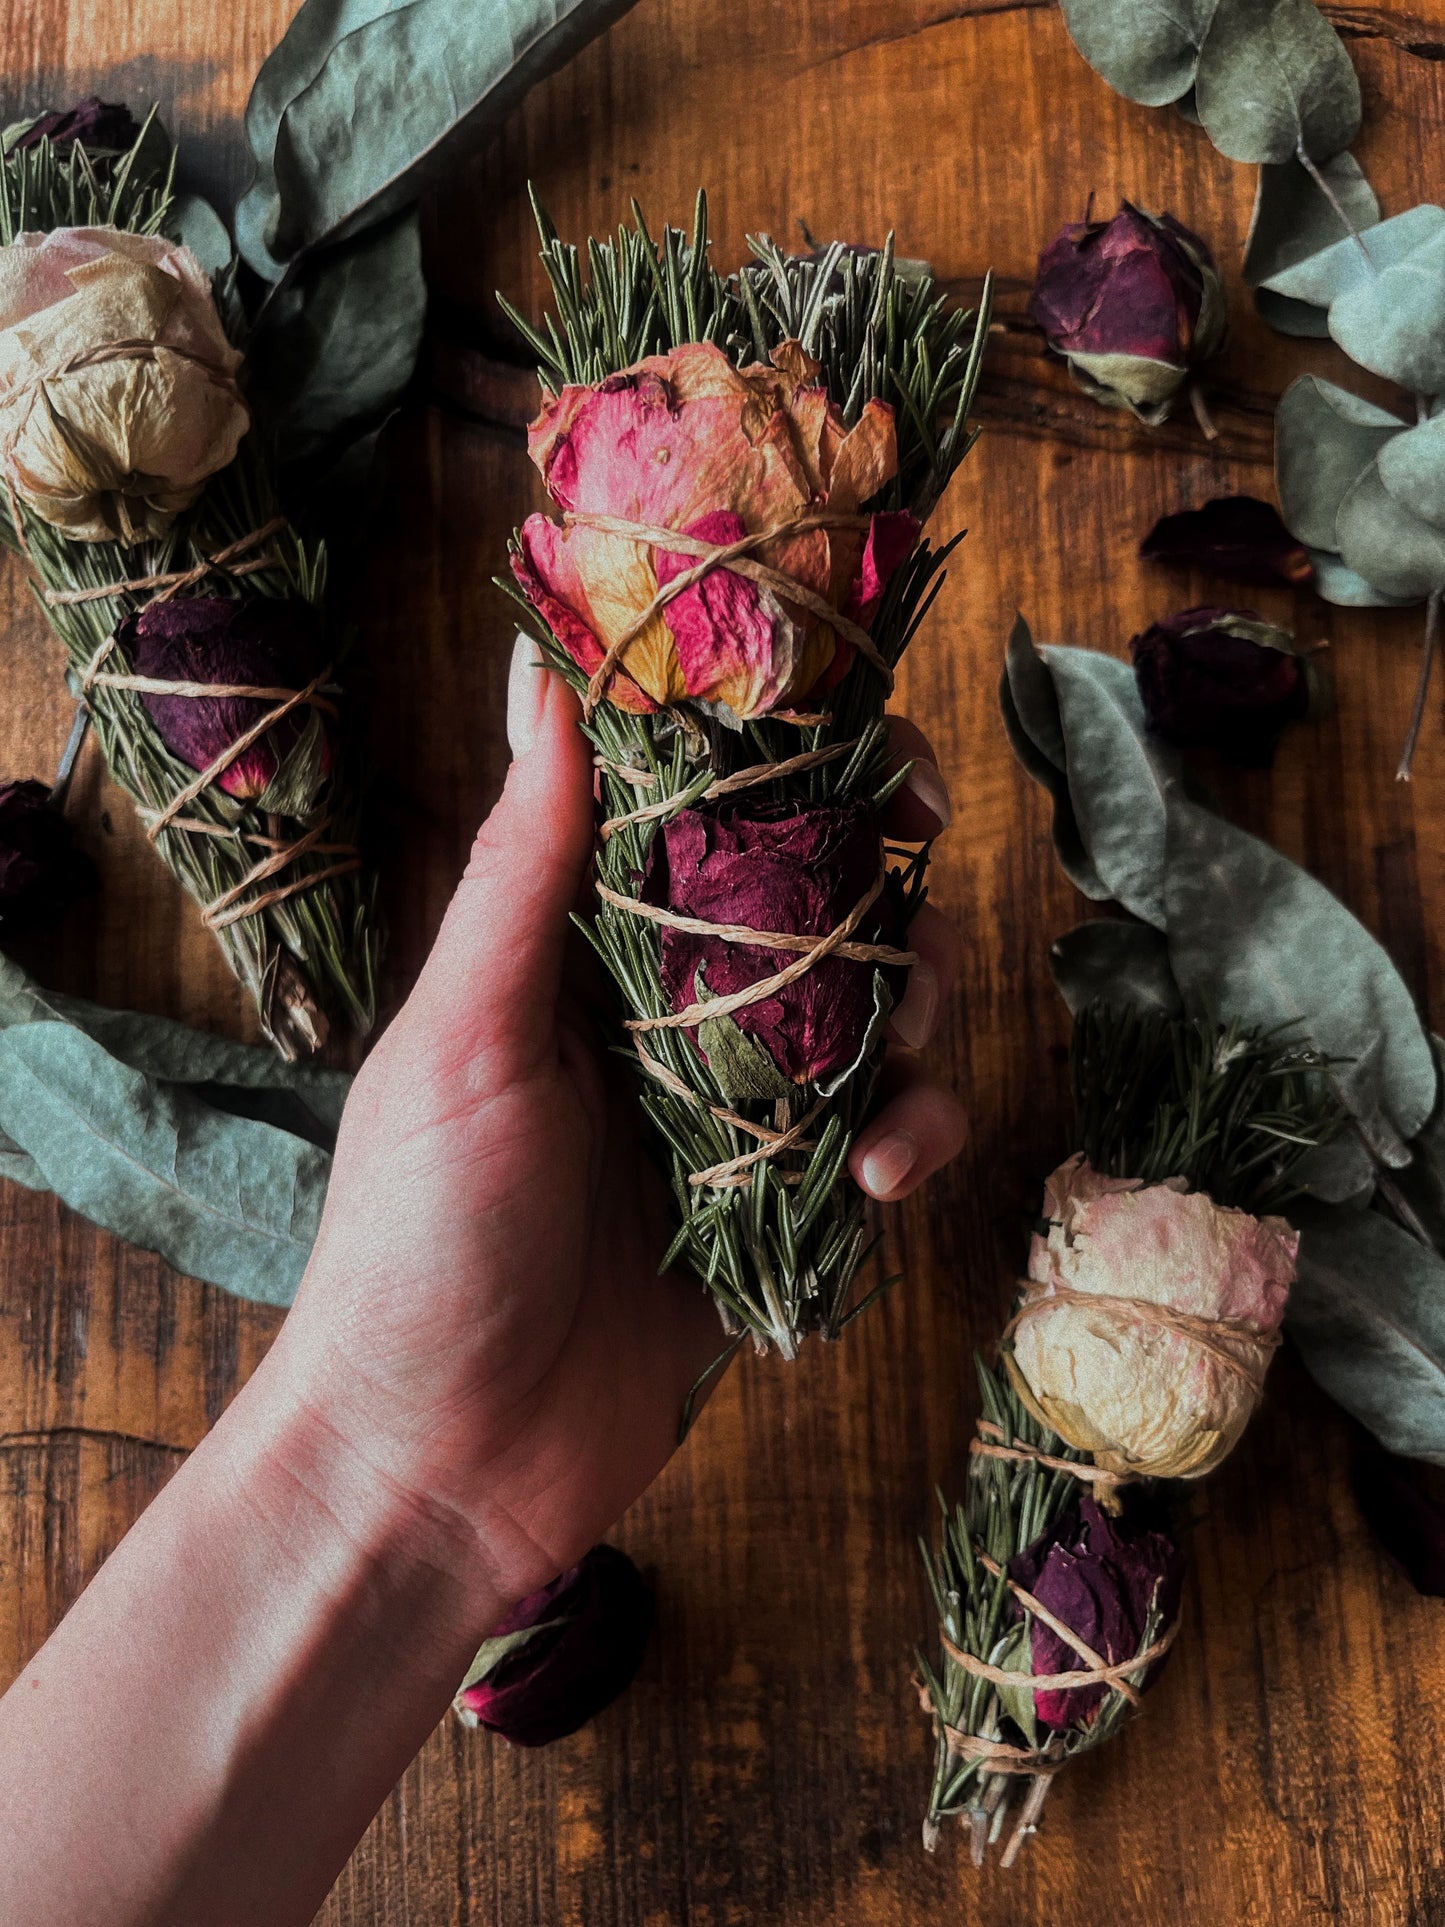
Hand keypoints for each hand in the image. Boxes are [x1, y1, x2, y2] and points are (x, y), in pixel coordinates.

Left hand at [274, 636, 967, 1607]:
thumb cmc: (413, 1243)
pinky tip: (883, 1177)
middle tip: (915, 908)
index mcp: (579, 954)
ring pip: (867, 1026)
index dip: (803, 774)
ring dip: (914, 1023)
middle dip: (885, 903)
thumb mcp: (462, 1040)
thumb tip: (542, 679)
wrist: (435, 1467)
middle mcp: (661, 1021)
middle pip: (815, 915)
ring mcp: (725, 1120)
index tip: (882, 767)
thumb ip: (522, 870)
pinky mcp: (773, 1217)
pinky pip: (876, 1147)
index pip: (706, 820)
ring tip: (901, 1061)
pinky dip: (908, 1143)